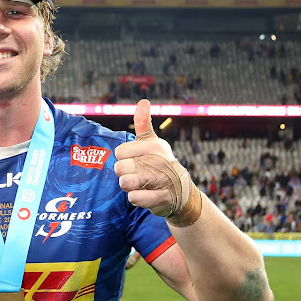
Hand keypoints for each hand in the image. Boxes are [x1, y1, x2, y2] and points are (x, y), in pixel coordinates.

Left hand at [113, 100, 201, 226]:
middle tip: (136, 173)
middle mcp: (160, 161)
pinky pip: (134, 198)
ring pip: (125, 183)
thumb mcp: (152, 142)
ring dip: (128, 186)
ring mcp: (162, 181)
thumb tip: (143, 100)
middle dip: (124, 173)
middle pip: (119, 168)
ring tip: (138, 184)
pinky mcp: (162, 199)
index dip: (123, 158)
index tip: (135, 159)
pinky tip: (142, 194)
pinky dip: (135, 198)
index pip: (119, 151)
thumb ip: (143, 123)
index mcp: (155, 146)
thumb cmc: (160, 163)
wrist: (180, 192)